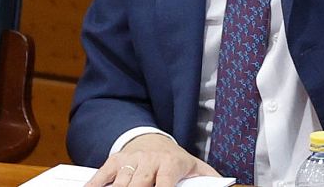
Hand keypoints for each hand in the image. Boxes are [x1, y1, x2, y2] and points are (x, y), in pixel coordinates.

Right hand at [82, 134, 218, 186]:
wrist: (155, 141)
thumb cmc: (177, 161)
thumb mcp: (196, 167)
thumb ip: (209, 179)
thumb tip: (228, 186)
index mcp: (172, 163)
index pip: (165, 183)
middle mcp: (150, 160)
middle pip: (139, 185)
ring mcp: (131, 160)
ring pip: (121, 184)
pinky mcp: (115, 160)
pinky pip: (102, 175)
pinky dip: (96, 186)